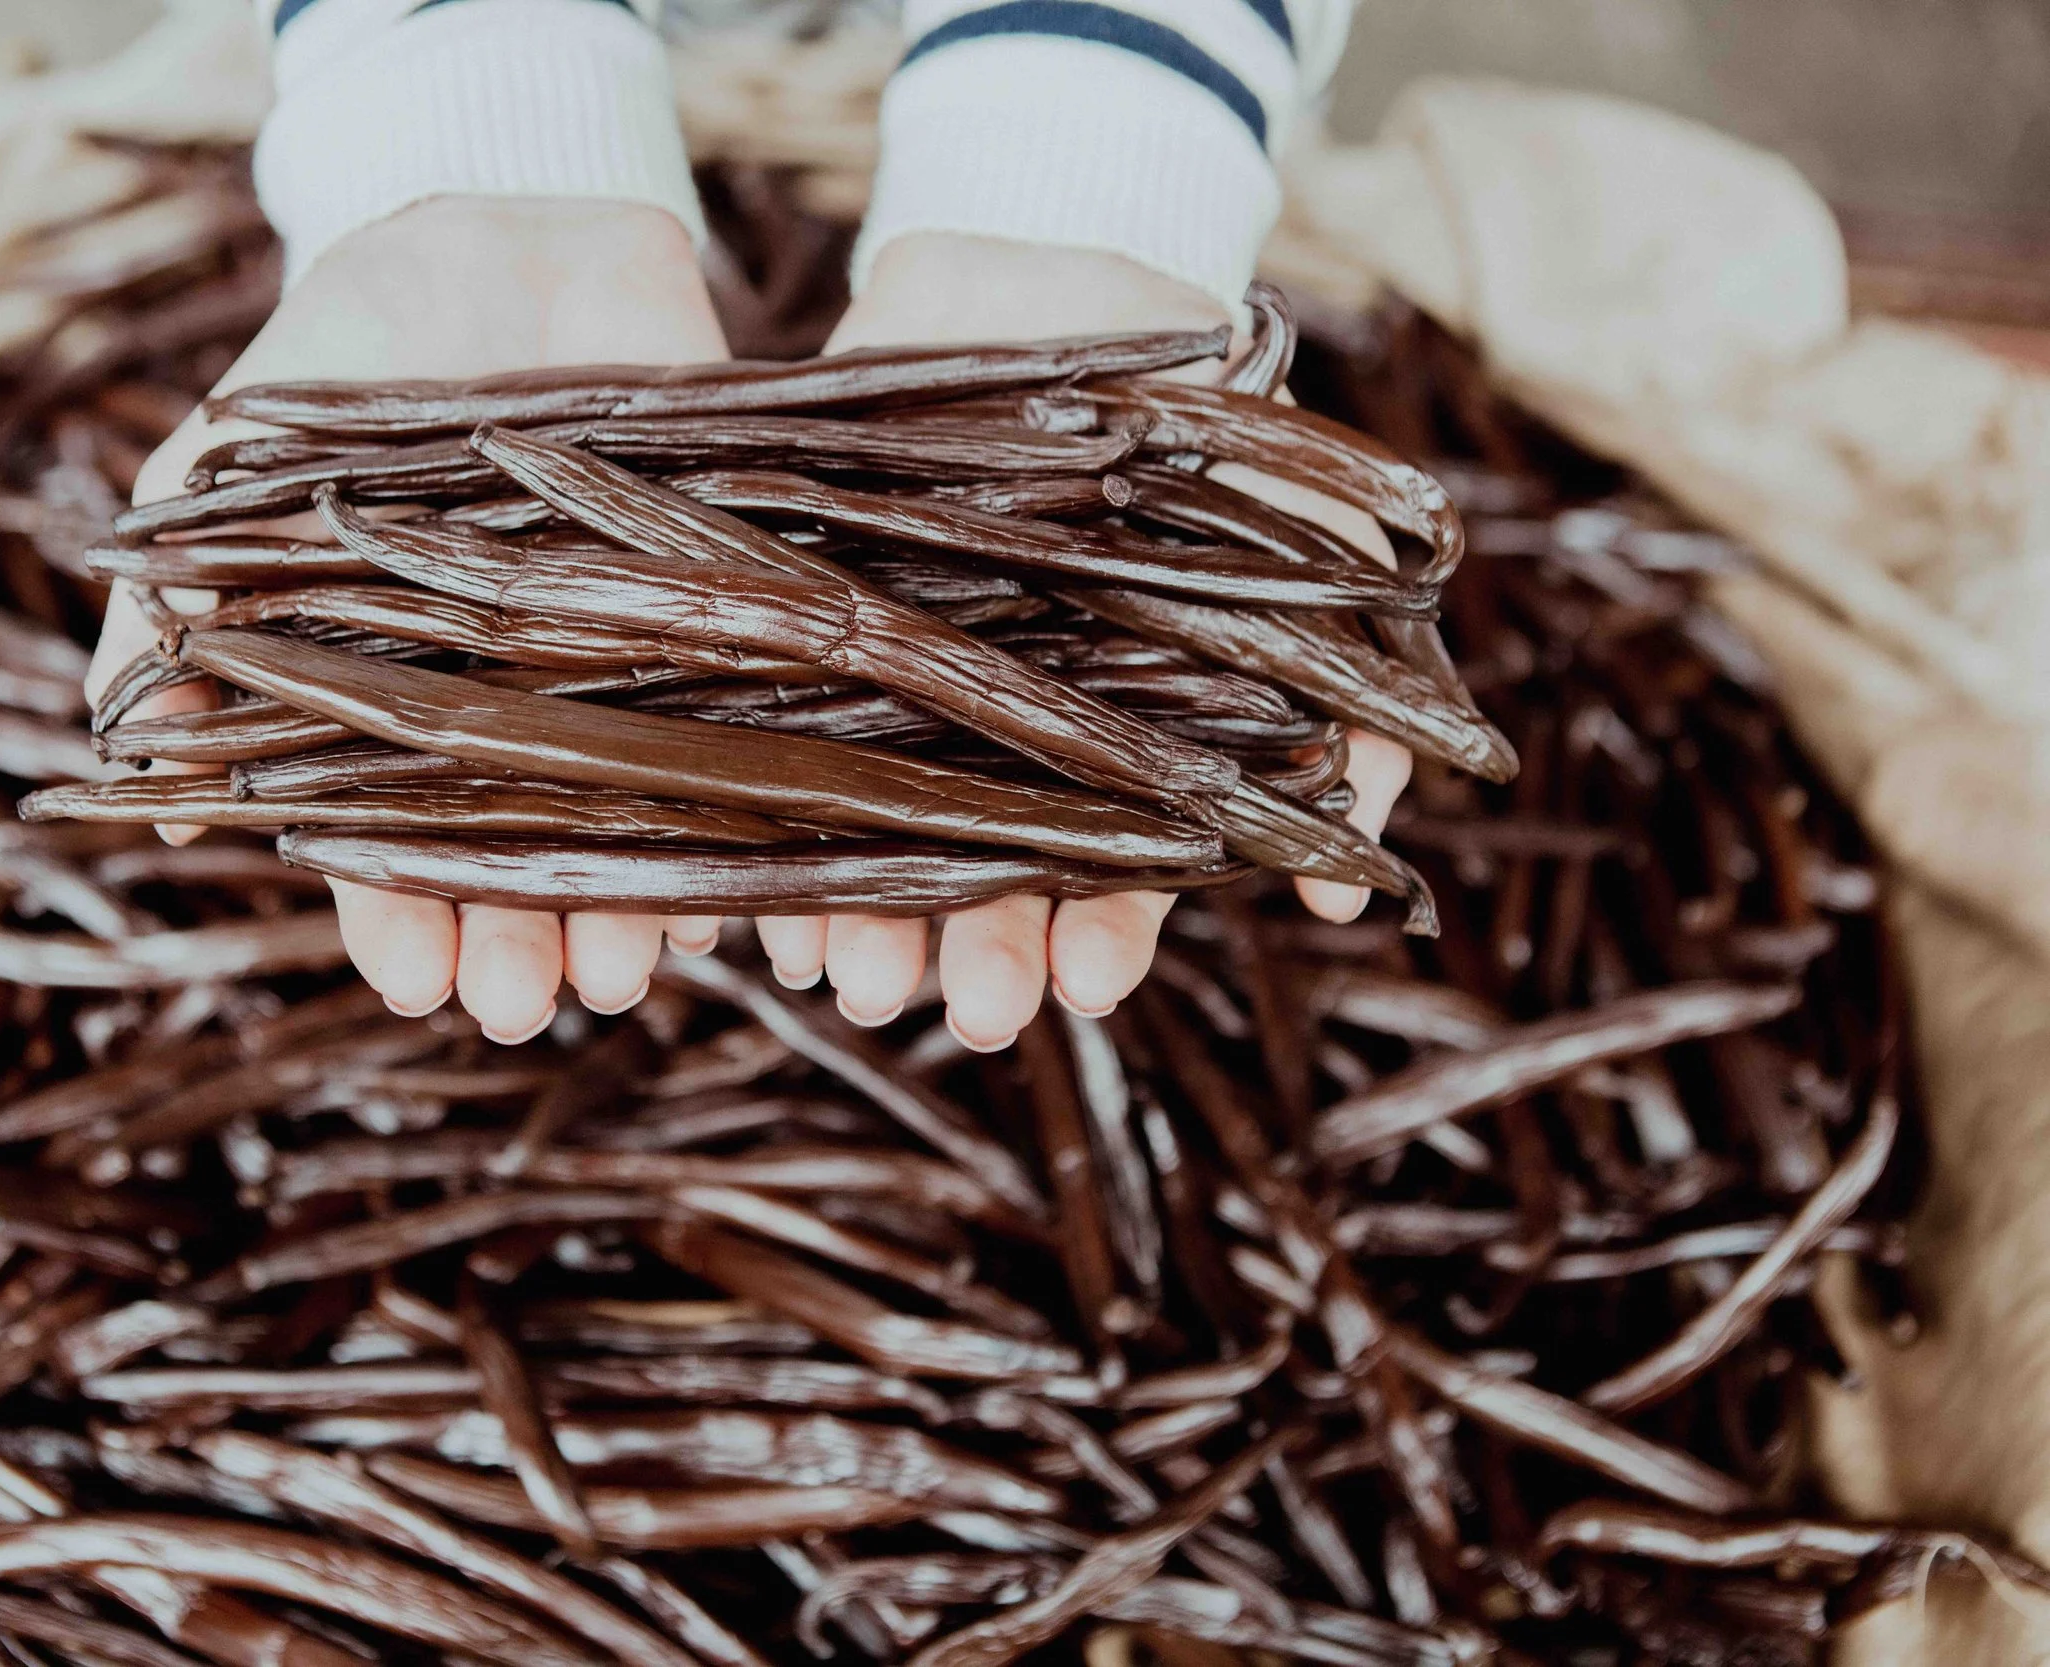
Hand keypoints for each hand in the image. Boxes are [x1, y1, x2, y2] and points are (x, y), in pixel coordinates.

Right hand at [86, 197, 731, 1041]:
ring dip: (631, 908)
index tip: (413, 989)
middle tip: (529, 1008)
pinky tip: (736, 864)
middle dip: (521, 945)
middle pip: (523, 864)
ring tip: (628, 970)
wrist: (496, 230)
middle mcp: (516, 712)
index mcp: (395, 703)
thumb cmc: (337, 365)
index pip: (395, 849)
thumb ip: (168, 622)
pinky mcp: (720, 613)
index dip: (400, 925)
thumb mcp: (216, 483)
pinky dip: (740, 802)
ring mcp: (621, 668)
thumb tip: (146, 787)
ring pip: (632, 824)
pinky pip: (741, 733)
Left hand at [766, 234, 1414, 1048]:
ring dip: (884, 915)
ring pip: (905, 828)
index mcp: (1142, 720)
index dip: (1112, 923)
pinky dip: (785, 823)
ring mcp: (924, 686)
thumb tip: (1369, 794)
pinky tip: (765, 892)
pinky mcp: (826, 638)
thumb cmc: (1180, 386)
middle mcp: (1030, 726)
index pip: (1130, 854)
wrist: (1040, 257)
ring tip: (863, 983)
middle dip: (994, 949)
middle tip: (979, 1014)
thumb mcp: (1287, 486)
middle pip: (1009, 867)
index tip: (1089, 987)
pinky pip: (797, 751)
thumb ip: (1336, 622)